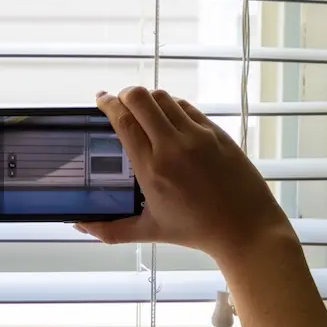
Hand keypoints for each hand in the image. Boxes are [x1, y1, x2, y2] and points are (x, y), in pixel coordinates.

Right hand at [76, 87, 294, 259]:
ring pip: (164, 97)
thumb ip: (109, 230)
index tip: (100, 99)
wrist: (246, 229)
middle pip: (141, 99)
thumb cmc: (196, 231)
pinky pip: (187, 107)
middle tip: (119, 101)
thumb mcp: (148, 232)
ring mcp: (198, 136)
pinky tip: (168, 117)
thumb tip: (80, 226)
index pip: (123, 121)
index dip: (108, 104)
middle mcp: (173, 147)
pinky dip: (172, 105)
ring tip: (142, 108)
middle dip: (125, 94)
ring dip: (148, 98)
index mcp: (151, 169)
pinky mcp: (217, 133)